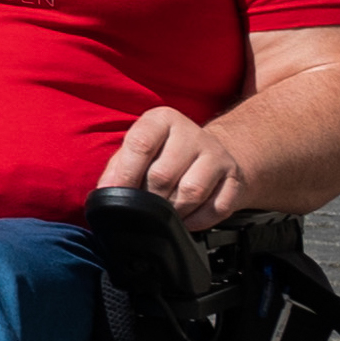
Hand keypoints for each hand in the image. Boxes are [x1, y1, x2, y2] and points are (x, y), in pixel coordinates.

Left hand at [97, 106, 250, 231]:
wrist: (213, 154)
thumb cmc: (166, 155)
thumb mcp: (140, 151)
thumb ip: (118, 168)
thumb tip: (105, 192)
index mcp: (162, 119)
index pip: (141, 143)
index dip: (126, 173)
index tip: (117, 193)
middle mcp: (191, 132)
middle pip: (163, 175)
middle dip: (150, 199)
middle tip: (145, 208)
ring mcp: (216, 154)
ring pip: (190, 193)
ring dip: (174, 212)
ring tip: (166, 215)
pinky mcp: (235, 177)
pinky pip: (216, 208)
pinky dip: (199, 221)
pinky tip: (190, 218)